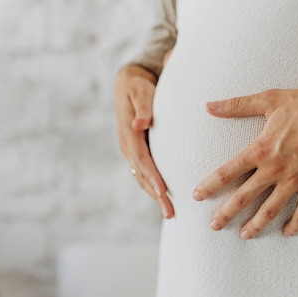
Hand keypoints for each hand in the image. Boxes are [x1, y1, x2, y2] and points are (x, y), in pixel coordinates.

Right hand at [114, 61, 173, 218]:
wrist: (128, 85)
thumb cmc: (138, 87)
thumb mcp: (140, 91)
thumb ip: (143, 107)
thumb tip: (140, 123)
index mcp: (128, 133)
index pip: (142, 159)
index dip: (152, 176)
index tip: (163, 192)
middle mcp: (128, 145)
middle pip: (142, 174)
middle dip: (155, 194)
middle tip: (170, 212)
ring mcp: (131, 150)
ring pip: (142, 177)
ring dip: (155, 196)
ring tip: (169, 213)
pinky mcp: (137, 152)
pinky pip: (144, 173)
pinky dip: (153, 187)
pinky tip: (164, 199)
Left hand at [193, 82, 297, 238]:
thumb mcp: (270, 100)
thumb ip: (237, 105)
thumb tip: (209, 106)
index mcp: (262, 149)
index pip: (228, 172)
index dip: (210, 185)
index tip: (197, 195)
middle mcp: (275, 169)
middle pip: (244, 197)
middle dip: (226, 213)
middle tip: (214, 225)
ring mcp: (295, 180)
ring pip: (271, 209)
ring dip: (256, 224)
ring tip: (245, 235)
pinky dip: (295, 224)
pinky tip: (287, 232)